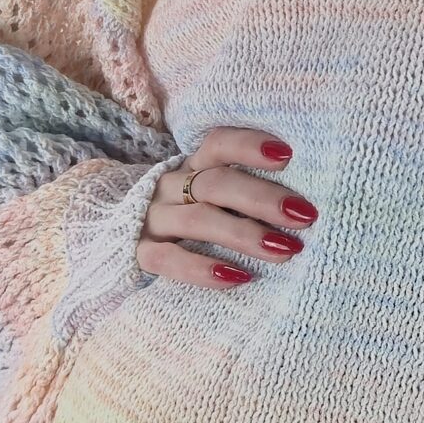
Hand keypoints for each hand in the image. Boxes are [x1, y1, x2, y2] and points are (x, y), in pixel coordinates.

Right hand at [135, 125, 320, 286]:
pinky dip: (204, 269)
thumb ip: (243, 192)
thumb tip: (303, 204)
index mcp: (192, 166)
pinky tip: (239, 277)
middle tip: (304, 216)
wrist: (118, 235)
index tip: (288, 157)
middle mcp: (171, 186)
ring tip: (286, 251)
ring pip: (198, 221)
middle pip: (216, 184)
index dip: (250, 146)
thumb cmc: (189, 214)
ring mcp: (153, 219)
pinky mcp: (140, 252)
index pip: (219, 144)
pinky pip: (169, 259)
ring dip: (245, 235)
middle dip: (263, 199)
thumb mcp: (210, 195)